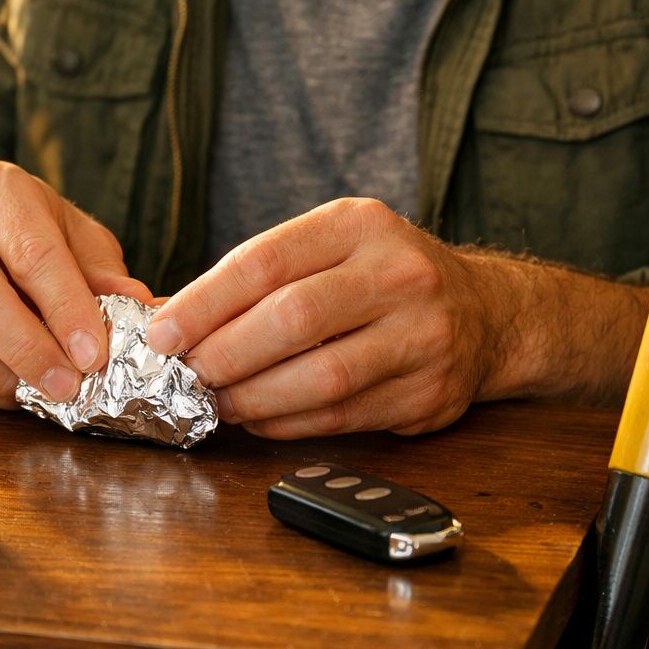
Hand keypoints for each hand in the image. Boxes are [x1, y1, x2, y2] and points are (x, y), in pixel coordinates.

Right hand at [0, 160, 151, 406]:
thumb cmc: (17, 232)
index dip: (66, 310)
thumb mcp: (66, 231)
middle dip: (29, 352)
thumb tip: (139, 306)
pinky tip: (9, 389)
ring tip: (43, 393)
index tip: (96, 354)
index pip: (31, 254)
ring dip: (1, 377)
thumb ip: (100, 269)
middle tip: (70, 387)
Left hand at [146, 198, 506, 438]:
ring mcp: (423, 335)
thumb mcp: (331, 247)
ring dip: (252, 397)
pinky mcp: (429, 393)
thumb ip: (258, 276)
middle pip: (291, 319)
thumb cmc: (382, 277)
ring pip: (320, 377)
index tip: (162, 333)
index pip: (266, 261)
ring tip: (215, 400)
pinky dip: (286, 423)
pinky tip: (257, 418)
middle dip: (223, 354)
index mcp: (360, 225)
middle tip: (183, 373)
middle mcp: (399, 274)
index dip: (204, 302)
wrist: (487, 312)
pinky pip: (341, 417)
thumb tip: (168, 317)